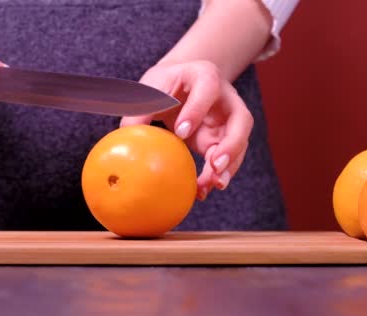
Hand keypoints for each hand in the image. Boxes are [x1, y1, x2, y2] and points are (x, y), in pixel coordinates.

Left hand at [120, 60, 253, 199]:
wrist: (179, 84)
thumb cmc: (164, 84)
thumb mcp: (149, 90)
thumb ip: (138, 112)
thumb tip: (124, 139)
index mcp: (204, 75)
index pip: (208, 87)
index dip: (198, 109)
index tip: (181, 132)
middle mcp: (225, 97)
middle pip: (241, 119)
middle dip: (231, 144)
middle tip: (214, 165)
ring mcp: (229, 119)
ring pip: (240, 141)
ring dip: (230, 165)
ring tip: (214, 184)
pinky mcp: (225, 137)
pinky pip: (228, 157)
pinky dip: (218, 174)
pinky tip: (204, 189)